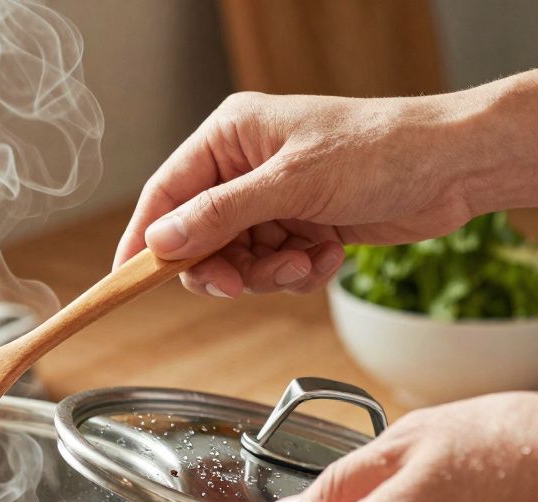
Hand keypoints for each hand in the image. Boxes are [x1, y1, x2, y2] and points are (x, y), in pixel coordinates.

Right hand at [113, 71, 537, 297]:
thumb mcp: (291, 182)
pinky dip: (298, 271)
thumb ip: (219, 214)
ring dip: (270, 273)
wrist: (455, 166)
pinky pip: (272, 268)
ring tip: (306, 260)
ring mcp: (271, 199)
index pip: (165, 194)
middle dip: (225, 266)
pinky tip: (328, 252)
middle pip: (197, 237)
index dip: (145, 239)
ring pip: (236, 260)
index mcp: (229, 137)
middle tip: (244, 284)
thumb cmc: (380, 148)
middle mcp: (243, 167)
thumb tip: (162, 241)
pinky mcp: (297, 226)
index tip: (127, 278)